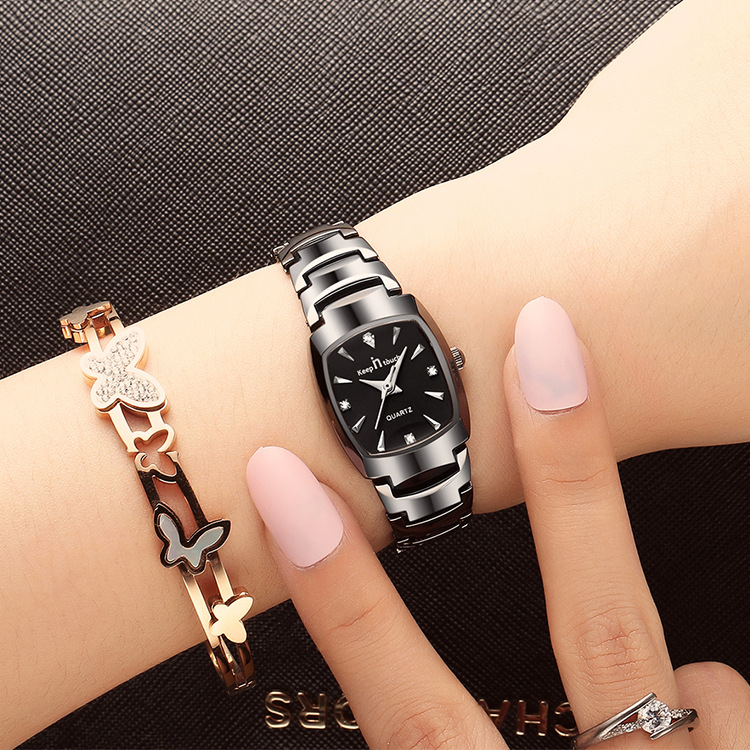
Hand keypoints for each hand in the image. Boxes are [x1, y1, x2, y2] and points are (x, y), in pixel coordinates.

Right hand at [246, 297, 749, 749]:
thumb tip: (429, 698)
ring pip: (703, 683)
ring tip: (680, 684)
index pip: (404, 712)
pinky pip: (735, 707)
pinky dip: (716, 707)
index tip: (285, 483)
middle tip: (546, 340)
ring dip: (683, 672)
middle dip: (570, 478)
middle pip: (597, 627)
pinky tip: (701, 722)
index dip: (345, 599)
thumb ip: (444, 742)